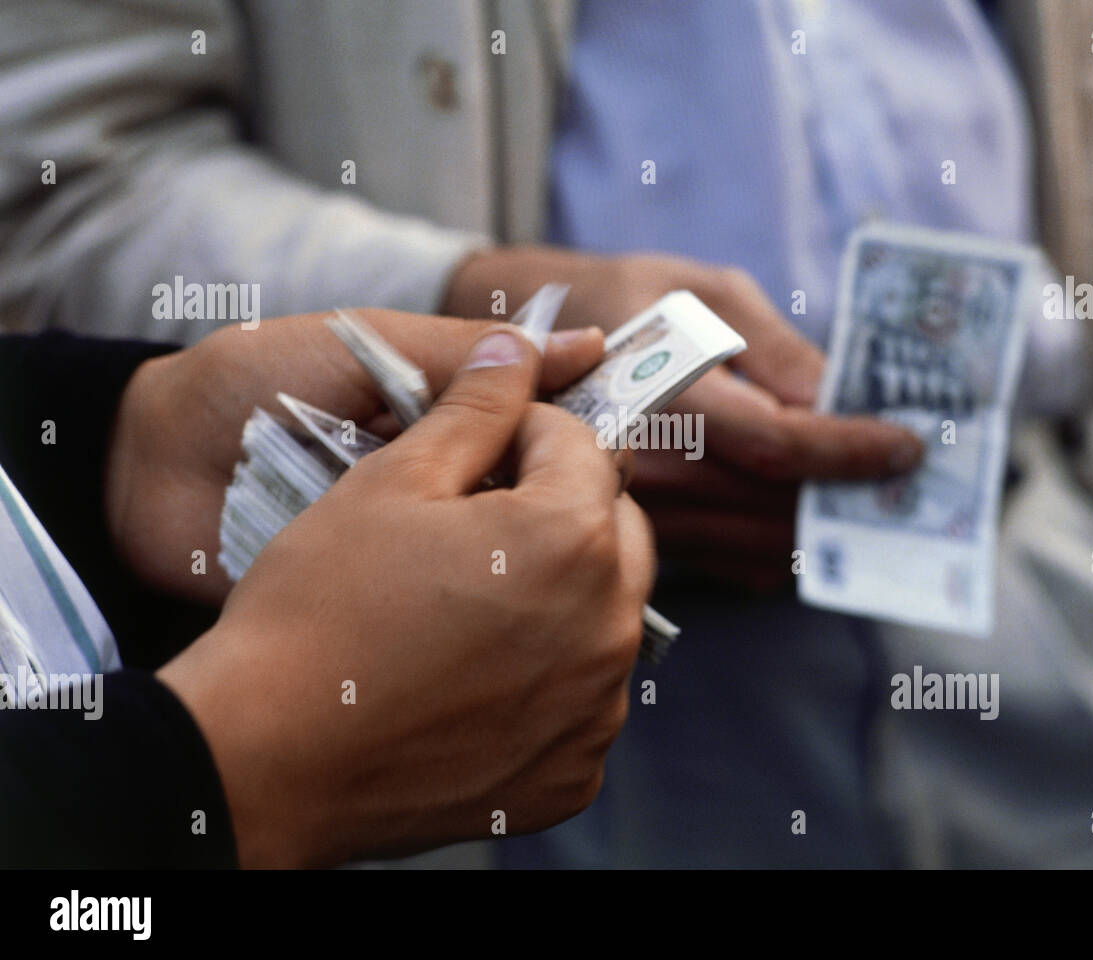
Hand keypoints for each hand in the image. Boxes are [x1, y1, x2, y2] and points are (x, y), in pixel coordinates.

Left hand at [105, 310, 605, 604]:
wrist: (142, 464)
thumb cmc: (253, 381)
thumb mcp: (370, 345)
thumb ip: (470, 355)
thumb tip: (589, 345)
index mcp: (441, 426)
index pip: (533, 436)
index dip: (576, 442)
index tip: (619, 449)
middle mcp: (435, 492)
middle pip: (519, 507)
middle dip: (548, 511)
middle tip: (591, 521)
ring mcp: (404, 550)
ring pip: (483, 561)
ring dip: (506, 560)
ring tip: (545, 566)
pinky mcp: (373, 601)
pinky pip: (425, 607)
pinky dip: (451, 606)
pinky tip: (492, 613)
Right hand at [157, 329, 654, 865]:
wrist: (268, 757)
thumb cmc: (319, 607)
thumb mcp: (393, 478)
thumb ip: (475, 403)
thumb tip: (521, 346)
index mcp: (572, 537)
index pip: (580, 446)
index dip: (523, 432)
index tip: (474, 451)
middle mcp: (609, 625)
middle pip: (613, 529)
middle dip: (561, 506)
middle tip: (482, 518)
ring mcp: (596, 709)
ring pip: (605, 613)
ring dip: (562, 589)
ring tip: (477, 595)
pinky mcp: (574, 772)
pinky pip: (585, 696)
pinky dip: (550, 673)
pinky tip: (479, 670)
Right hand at [443, 247, 923, 589]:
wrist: (520, 345)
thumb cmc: (618, 300)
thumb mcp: (698, 289)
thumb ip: (770, 346)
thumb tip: (834, 397)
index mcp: (659, 391)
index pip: (774, 442)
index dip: (849, 450)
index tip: (907, 446)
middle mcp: (645, 464)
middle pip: (774, 503)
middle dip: (848, 493)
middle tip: (904, 477)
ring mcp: (638, 509)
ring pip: (757, 542)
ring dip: (820, 525)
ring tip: (865, 496)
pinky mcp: (644, 533)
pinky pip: (731, 563)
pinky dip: (780, 547)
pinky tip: (803, 516)